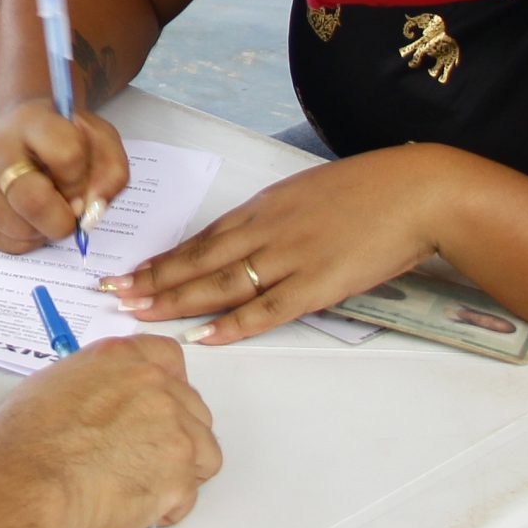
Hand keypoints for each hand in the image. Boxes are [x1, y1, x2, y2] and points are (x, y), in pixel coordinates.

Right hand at [0, 98, 131, 254]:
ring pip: (20, 230)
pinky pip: (6, 244)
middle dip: (62, 219)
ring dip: (45, 231)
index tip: (80, 181)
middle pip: (32, 201)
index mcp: (33, 122)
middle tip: (69, 211)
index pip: (66, 156)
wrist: (19, 131)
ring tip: (45, 207)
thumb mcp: (99, 140)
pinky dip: (28, 240)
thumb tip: (90, 213)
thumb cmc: (63, 138)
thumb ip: (112, 172)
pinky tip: (28, 216)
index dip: (81, 180)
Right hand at [0, 336, 220, 527]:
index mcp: (123, 358)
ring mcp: (173, 429)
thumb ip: (98, 384)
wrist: (25, 485)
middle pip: (192, 408)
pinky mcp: (180, 474)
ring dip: (178, 470)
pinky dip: (169, 505)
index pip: (168, 359)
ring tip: (139, 484)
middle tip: (141, 456)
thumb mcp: (55, 385)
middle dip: (174, 434)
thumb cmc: (25, 444)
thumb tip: (108, 400)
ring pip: (203, 451)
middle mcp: (154, 385)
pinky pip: (190, 494)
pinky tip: (136, 506)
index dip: (167, 387)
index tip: (160, 405)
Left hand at [99, 148, 452, 346]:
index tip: (130, 272)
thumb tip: (251, 240)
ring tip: (140, 313)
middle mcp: (267, 229)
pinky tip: (204, 336)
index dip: (163, 258)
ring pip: (221, 282)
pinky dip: (234, 324)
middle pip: (198, 259)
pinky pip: (267, 309)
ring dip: (176, 300)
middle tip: (112, 295)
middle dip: (152, 279)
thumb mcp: (309, 193)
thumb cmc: (370, 191)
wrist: (416, 191)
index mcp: (264, 206)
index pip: (201, 237)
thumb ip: (277, 218)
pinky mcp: (318, 283)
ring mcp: (290, 256)